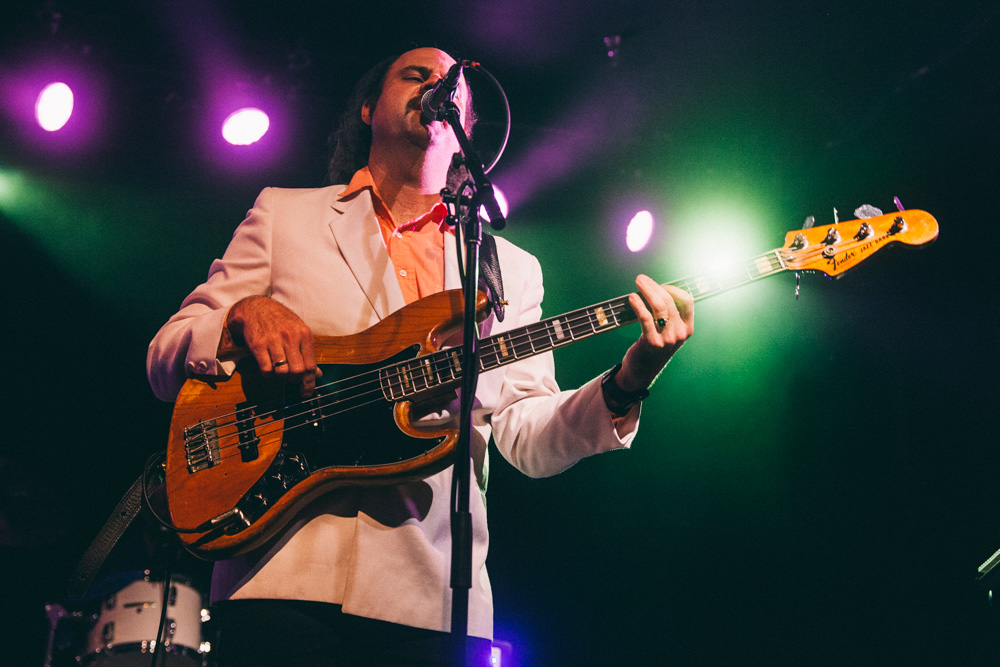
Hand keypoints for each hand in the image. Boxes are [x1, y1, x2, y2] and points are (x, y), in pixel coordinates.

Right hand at [225, 296, 320, 396]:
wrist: (257, 308)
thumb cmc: (282, 322)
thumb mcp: (299, 332)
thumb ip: (308, 354)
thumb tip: (318, 375)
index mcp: (304, 334)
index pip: (311, 365)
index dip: (309, 382)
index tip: (306, 392)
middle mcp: (290, 336)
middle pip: (297, 371)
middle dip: (295, 379)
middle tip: (292, 378)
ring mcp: (273, 340)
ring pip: (282, 372)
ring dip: (281, 376)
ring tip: (280, 369)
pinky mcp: (258, 345)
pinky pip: (266, 369)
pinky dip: (268, 373)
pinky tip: (269, 366)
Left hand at [617, 274, 693, 392]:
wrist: (641, 371)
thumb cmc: (653, 346)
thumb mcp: (667, 332)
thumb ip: (667, 314)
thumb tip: (656, 288)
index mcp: (687, 328)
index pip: (687, 301)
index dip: (672, 289)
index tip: (658, 285)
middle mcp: (680, 333)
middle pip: (670, 301)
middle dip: (654, 286)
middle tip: (641, 279)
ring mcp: (667, 339)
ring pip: (659, 307)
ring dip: (647, 291)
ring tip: (637, 282)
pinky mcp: (652, 342)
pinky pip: (646, 318)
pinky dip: (638, 305)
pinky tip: (632, 298)